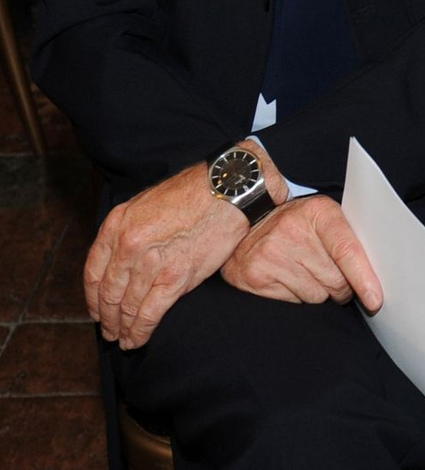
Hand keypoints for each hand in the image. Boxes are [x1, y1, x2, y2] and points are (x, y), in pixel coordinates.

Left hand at [84, 163, 248, 348]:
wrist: (226, 190)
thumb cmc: (192, 193)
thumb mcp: (147, 203)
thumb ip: (129, 230)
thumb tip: (123, 261)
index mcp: (117, 225)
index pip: (93, 272)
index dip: (92, 298)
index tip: (97, 310)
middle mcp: (128, 244)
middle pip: (108, 293)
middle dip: (107, 318)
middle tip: (109, 331)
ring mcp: (150, 262)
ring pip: (127, 307)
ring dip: (123, 328)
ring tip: (124, 339)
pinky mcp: (174, 277)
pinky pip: (148, 314)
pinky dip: (140, 331)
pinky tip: (137, 339)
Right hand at [220, 195, 381, 311]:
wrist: (249, 225)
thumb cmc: (299, 224)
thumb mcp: (324, 217)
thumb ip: (348, 238)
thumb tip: (376, 275)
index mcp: (318, 211)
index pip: (346, 249)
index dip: (363, 277)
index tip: (375, 299)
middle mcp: (293, 230)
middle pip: (335, 279)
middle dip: (343, 287)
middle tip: (337, 278)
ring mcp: (271, 253)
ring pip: (317, 296)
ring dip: (321, 292)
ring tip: (310, 273)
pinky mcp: (256, 277)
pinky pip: (295, 302)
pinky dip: (300, 296)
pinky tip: (292, 278)